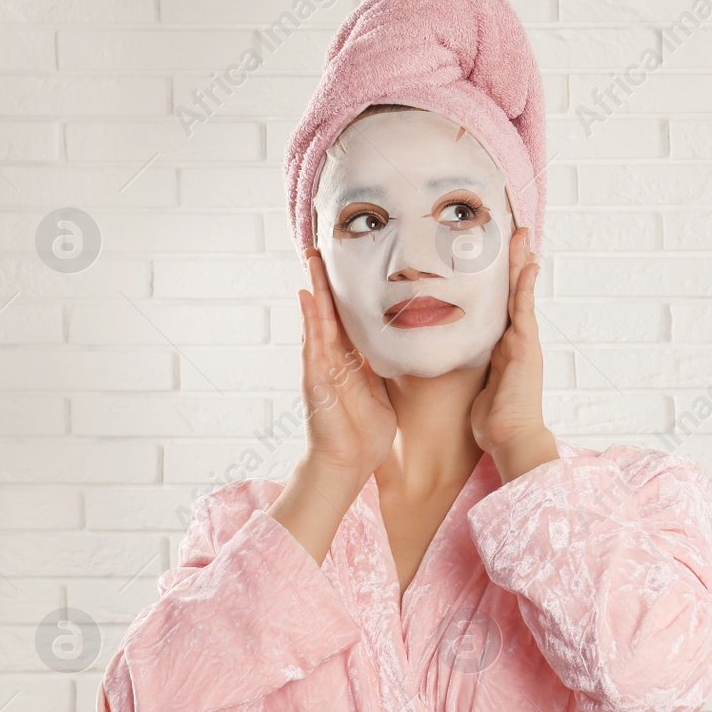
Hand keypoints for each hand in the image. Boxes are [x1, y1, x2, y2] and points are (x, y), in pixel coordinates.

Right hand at [296, 247, 396, 481]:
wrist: (347, 463)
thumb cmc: (364, 434)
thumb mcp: (381, 393)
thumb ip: (383, 370)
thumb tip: (404, 349)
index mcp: (350, 362)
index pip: (348, 319)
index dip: (347, 293)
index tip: (349, 265)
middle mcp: (332, 359)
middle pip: (329, 311)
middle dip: (326, 280)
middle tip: (322, 247)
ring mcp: (320, 366)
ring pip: (318, 319)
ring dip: (315, 288)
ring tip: (312, 259)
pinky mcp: (314, 378)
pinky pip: (313, 342)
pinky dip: (310, 319)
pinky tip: (307, 296)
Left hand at [470, 227, 556, 480]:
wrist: (509, 436)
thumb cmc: (491, 419)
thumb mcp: (472, 384)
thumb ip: (463, 365)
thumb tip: (440, 356)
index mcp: (503, 346)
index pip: (500, 304)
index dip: (498, 279)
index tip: (493, 254)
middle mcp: (516, 338)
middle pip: (514, 290)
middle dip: (513, 261)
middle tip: (513, 231)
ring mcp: (524, 340)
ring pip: (521, 292)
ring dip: (522, 262)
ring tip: (522, 234)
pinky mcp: (526, 344)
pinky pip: (525, 306)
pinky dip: (527, 283)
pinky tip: (528, 262)